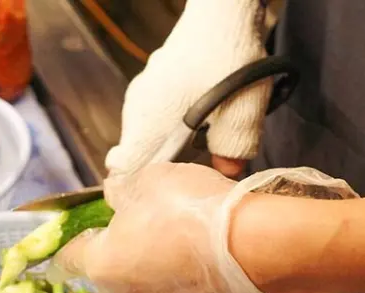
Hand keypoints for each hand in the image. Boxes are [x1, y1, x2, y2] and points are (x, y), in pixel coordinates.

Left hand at [54, 163, 311, 292]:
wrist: (254, 247)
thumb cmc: (192, 212)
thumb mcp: (145, 181)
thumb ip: (121, 191)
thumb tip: (115, 196)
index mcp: (101, 266)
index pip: (67, 259)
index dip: (73, 240)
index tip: (78, 233)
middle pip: (109, 272)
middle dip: (121, 249)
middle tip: (145, 221)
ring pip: (144, 286)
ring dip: (154, 266)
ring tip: (182, 236)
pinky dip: (184, 279)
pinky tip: (203, 254)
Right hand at [104, 0, 270, 179]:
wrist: (222, 11)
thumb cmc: (227, 59)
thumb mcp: (241, 113)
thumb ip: (231, 152)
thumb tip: (226, 176)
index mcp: (149, 125)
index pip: (123, 171)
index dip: (129, 191)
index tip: (145, 201)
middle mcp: (136, 112)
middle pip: (134, 156)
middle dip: (156, 172)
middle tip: (184, 180)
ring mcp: (140, 96)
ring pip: (144, 137)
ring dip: (167, 149)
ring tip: (198, 150)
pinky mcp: (150, 84)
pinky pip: (152, 118)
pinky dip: (169, 129)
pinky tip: (196, 123)